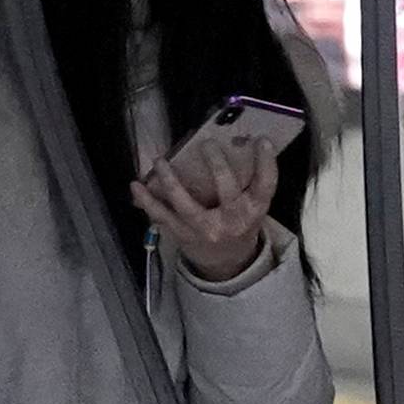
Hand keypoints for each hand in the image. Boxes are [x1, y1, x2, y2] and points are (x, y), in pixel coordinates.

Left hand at [132, 136, 275, 283]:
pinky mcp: (183, 235)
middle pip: (227, 189)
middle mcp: (232, 221)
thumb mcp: (250, 206)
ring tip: (160, 161)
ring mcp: (205, 229)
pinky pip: (162, 216)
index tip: (262, 140)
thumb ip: (246, 180)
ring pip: (186, 204)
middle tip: (207, 143)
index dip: (267, 162)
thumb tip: (233, 141)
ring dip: (171, 181)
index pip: (266, 185)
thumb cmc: (238, 223)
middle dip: (217, 164)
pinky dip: (146, 200)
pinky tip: (136, 185)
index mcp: (254, 210)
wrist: (226, 263)